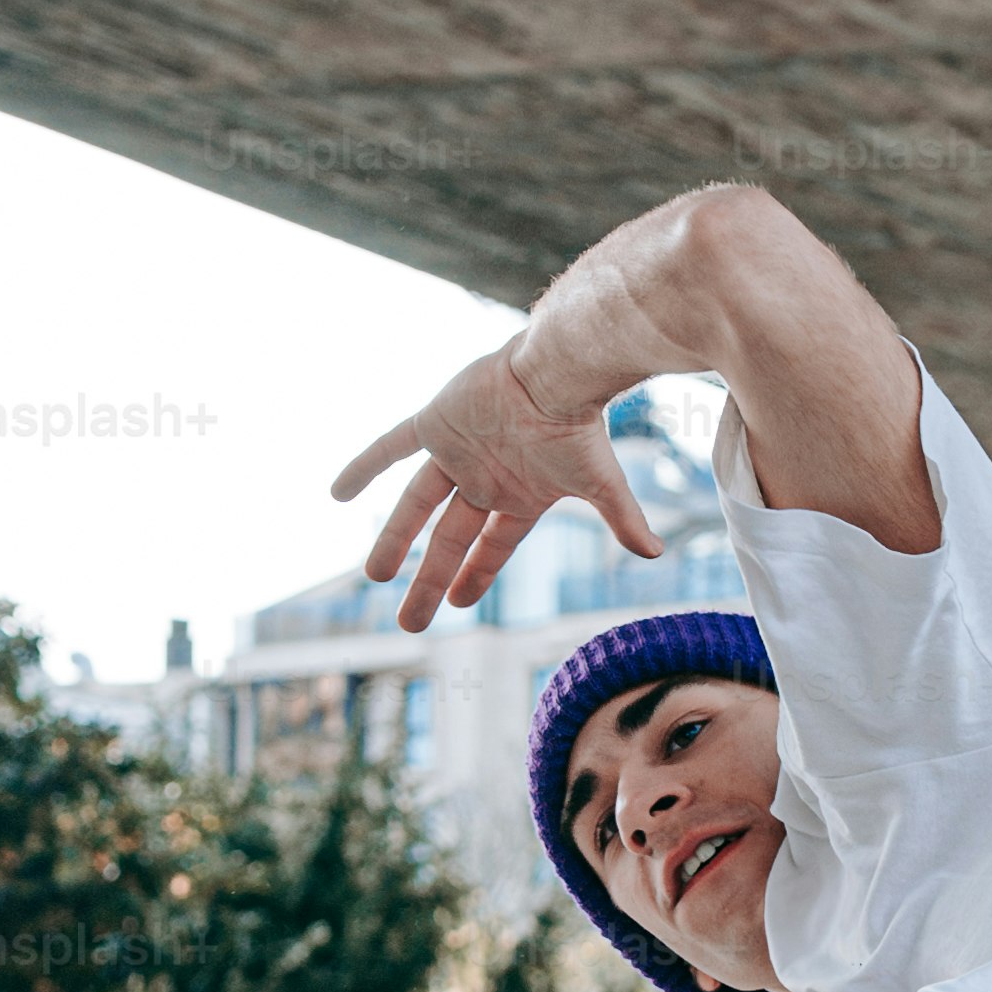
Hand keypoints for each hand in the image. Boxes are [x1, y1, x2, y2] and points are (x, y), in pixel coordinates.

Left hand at [332, 341, 656, 629]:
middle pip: (449, 539)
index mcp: (519, 497)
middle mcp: (485, 478)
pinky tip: (336, 494)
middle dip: (429, 581)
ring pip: (417, 504)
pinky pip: (391, 448)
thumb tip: (656, 554)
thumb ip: (621, 518)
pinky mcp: (435, 422)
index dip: (475, 577)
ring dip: (394, 538)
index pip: (491, 548)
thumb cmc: (580, 424)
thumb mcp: (599, 482)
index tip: (457, 604)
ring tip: (373, 577)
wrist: (556, 369)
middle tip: (410, 622)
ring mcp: (458, 451)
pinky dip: (364, 466)